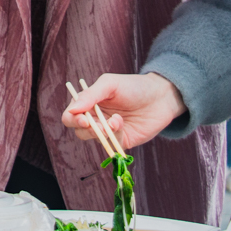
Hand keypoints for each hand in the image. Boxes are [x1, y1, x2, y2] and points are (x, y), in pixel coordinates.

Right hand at [62, 72, 186, 150]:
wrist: (161, 97)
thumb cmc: (133, 86)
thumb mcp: (109, 84)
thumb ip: (90, 95)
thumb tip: (73, 109)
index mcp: (89, 103)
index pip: (70, 115)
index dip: (72, 118)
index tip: (83, 118)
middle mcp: (95, 118)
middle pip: (78, 129)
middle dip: (86, 128)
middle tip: (95, 124)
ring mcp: (107, 131)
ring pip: (93, 139)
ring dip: (101, 132)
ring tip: (114, 122)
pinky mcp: (120, 141)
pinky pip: (110, 145)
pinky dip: (114, 135)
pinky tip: (121, 123)